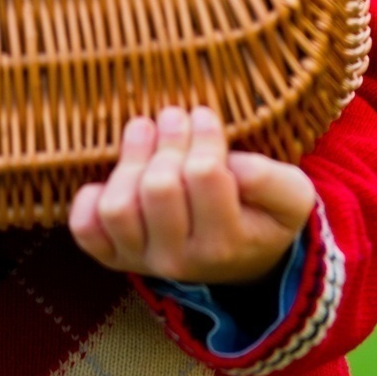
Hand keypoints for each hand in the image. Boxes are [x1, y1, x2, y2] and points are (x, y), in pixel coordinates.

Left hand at [68, 105, 315, 283]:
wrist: (238, 260)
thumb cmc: (262, 217)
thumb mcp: (290, 198)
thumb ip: (271, 180)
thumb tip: (233, 164)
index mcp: (225, 244)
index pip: (204, 176)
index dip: (204, 135)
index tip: (204, 114)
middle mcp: (179, 260)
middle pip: (159, 187)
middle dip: (168, 140)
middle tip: (174, 115)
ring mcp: (142, 260)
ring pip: (118, 207)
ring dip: (130, 159)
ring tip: (145, 130)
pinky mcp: (114, 255)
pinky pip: (86, 229)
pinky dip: (90, 199)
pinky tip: (113, 176)